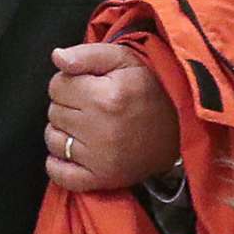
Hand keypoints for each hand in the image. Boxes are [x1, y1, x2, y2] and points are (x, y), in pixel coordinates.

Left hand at [43, 44, 182, 192]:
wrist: (180, 132)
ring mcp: (100, 158)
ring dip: (63, 132)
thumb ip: (88, 53)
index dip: (70, 82)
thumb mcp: (126, 60)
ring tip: (87, 127)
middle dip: (68, 105)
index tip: (89, 86)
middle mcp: (101, 129)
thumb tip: (57, 57)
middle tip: (92, 106)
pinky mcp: (100, 179)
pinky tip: (74, 152)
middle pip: (54, 111)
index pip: (57, 85)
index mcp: (107, 97)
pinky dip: (58, 164)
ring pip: (53, 140)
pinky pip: (59, 174)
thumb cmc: (150, 91)